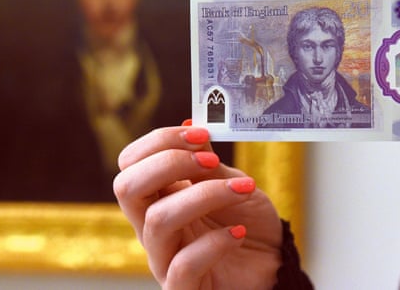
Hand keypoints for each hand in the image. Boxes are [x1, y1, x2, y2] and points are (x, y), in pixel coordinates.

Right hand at [114, 124, 281, 288]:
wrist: (273, 264)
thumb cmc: (248, 223)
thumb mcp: (231, 183)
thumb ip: (208, 162)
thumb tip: (189, 126)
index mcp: (158, 196)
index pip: (130, 162)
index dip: (159, 141)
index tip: (200, 134)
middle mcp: (152, 226)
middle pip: (127, 187)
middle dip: (168, 163)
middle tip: (210, 159)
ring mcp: (163, 259)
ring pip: (158, 220)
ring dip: (204, 195)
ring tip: (242, 189)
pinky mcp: (182, 288)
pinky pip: (183, 265)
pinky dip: (215, 243)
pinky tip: (238, 233)